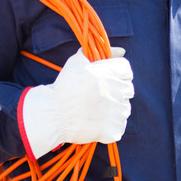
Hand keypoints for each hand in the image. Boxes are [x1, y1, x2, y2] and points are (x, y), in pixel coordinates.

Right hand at [19, 47, 133, 157]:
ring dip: (114, 109)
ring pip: (124, 108)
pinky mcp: (113, 129)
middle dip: (116, 92)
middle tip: (99, 97)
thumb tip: (121, 51)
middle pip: (127, 89)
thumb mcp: (78, 62)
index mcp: (110, 73)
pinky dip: (110, 126)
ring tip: (96, 111)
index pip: (126, 70)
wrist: (53, 114)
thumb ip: (100, 53)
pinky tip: (97, 123)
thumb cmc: (64, 87)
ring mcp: (117, 112)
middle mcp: (117, 91)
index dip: (116, 74)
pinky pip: (119, 126)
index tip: (106, 80)